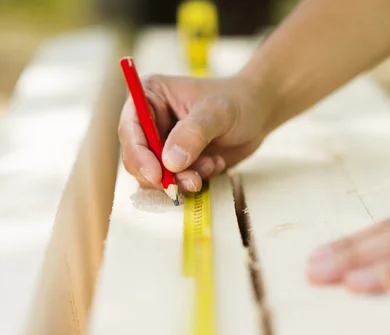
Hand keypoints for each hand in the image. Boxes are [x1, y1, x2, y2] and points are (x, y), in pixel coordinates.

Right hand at [118, 75, 271, 191]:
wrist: (259, 114)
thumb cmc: (238, 102)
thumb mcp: (218, 112)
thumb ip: (193, 134)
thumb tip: (170, 162)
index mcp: (151, 96)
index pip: (130, 129)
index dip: (138, 154)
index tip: (156, 175)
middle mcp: (151, 122)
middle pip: (137, 159)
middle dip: (163, 175)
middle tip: (193, 179)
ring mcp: (163, 145)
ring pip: (157, 176)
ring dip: (184, 179)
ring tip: (212, 164)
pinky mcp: (178, 164)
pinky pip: (176, 183)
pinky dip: (196, 180)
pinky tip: (215, 163)